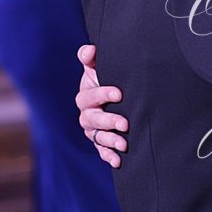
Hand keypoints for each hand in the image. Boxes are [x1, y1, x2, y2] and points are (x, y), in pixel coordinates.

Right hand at [76, 44, 127, 167]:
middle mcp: (86, 114)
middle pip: (93, 119)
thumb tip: (90, 50)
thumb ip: (91, 58)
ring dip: (110, 141)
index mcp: (86, 95)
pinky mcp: (99, 142)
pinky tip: (118, 161)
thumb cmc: (106, 79)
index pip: (90, 95)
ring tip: (124, 144)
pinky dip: (109, 156)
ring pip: (98, 137)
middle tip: (125, 123)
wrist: (114, 98)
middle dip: (109, 121)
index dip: (103, 94)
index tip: (119, 93)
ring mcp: (92, 130)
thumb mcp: (98, 68)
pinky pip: (101, 151)